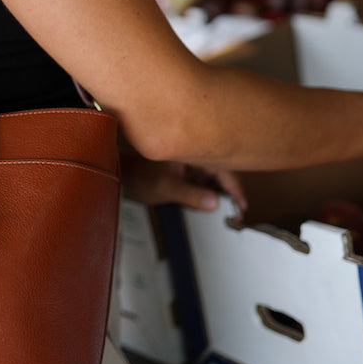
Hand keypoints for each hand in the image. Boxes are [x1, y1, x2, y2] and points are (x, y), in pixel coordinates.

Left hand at [120, 149, 245, 212]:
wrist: (120, 175)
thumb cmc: (136, 175)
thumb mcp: (166, 187)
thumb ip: (191, 195)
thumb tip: (213, 202)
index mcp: (191, 151)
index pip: (224, 168)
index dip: (236, 188)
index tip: (242, 205)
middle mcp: (193, 155)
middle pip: (221, 172)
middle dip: (231, 192)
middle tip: (237, 212)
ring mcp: (189, 164)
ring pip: (212, 178)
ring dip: (220, 193)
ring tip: (226, 210)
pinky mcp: (184, 173)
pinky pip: (202, 183)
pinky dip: (207, 193)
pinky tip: (208, 204)